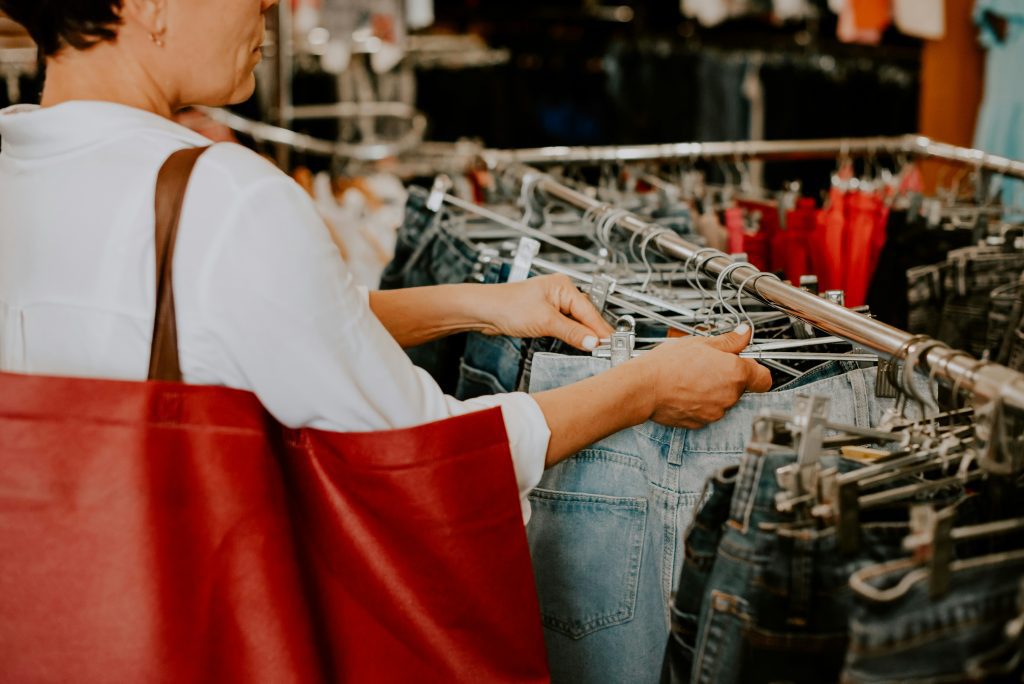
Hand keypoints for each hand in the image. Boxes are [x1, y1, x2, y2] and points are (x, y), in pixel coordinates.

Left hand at [479, 275, 613, 350]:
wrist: (483, 310)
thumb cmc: (507, 305)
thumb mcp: (545, 321)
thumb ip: (571, 332)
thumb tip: (592, 342)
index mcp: (564, 286)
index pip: (589, 311)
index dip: (600, 330)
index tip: (611, 345)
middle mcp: (560, 292)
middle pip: (585, 316)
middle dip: (593, 333)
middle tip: (607, 350)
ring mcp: (552, 304)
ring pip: (575, 322)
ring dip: (582, 335)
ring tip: (594, 349)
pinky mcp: (544, 314)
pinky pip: (564, 326)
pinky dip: (571, 335)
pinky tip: (576, 343)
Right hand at [633, 324, 771, 428]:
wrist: (644, 387)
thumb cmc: (668, 364)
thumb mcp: (700, 343)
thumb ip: (728, 341)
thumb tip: (744, 334)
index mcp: (735, 373)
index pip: (764, 378)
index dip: (755, 369)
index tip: (744, 363)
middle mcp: (730, 395)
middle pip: (741, 387)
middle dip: (728, 377)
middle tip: (707, 366)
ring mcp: (716, 412)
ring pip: (724, 400)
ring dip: (713, 390)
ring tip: (692, 378)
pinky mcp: (701, 423)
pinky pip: (708, 411)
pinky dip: (700, 403)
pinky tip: (685, 391)